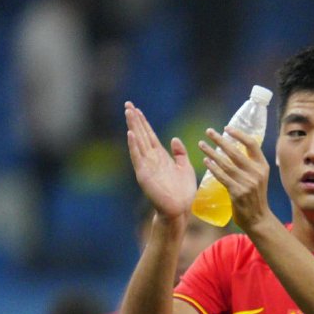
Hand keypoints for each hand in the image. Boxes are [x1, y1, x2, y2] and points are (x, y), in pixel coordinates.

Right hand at [125, 102, 194, 219]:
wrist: (180, 209)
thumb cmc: (183, 192)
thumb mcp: (185, 168)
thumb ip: (180, 154)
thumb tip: (174, 139)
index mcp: (161, 156)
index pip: (149, 135)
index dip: (143, 122)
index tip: (137, 109)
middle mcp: (151, 158)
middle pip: (141, 134)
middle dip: (135, 120)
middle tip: (128, 104)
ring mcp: (147, 165)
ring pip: (138, 142)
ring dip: (133, 127)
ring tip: (128, 113)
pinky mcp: (144, 174)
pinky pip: (138, 157)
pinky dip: (134, 146)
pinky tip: (130, 134)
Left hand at [199, 126, 270, 231]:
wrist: (258, 219)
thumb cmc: (255, 196)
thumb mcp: (258, 178)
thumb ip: (249, 165)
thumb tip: (233, 147)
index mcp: (263, 166)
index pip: (252, 144)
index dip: (238, 134)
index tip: (226, 128)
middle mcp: (256, 173)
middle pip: (235, 151)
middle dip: (220, 140)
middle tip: (209, 131)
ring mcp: (247, 183)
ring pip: (226, 163)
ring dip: (211, 152)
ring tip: (201, 144)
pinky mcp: (237, 192)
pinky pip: (221, 176)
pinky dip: (212, 168)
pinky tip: (205, 161)